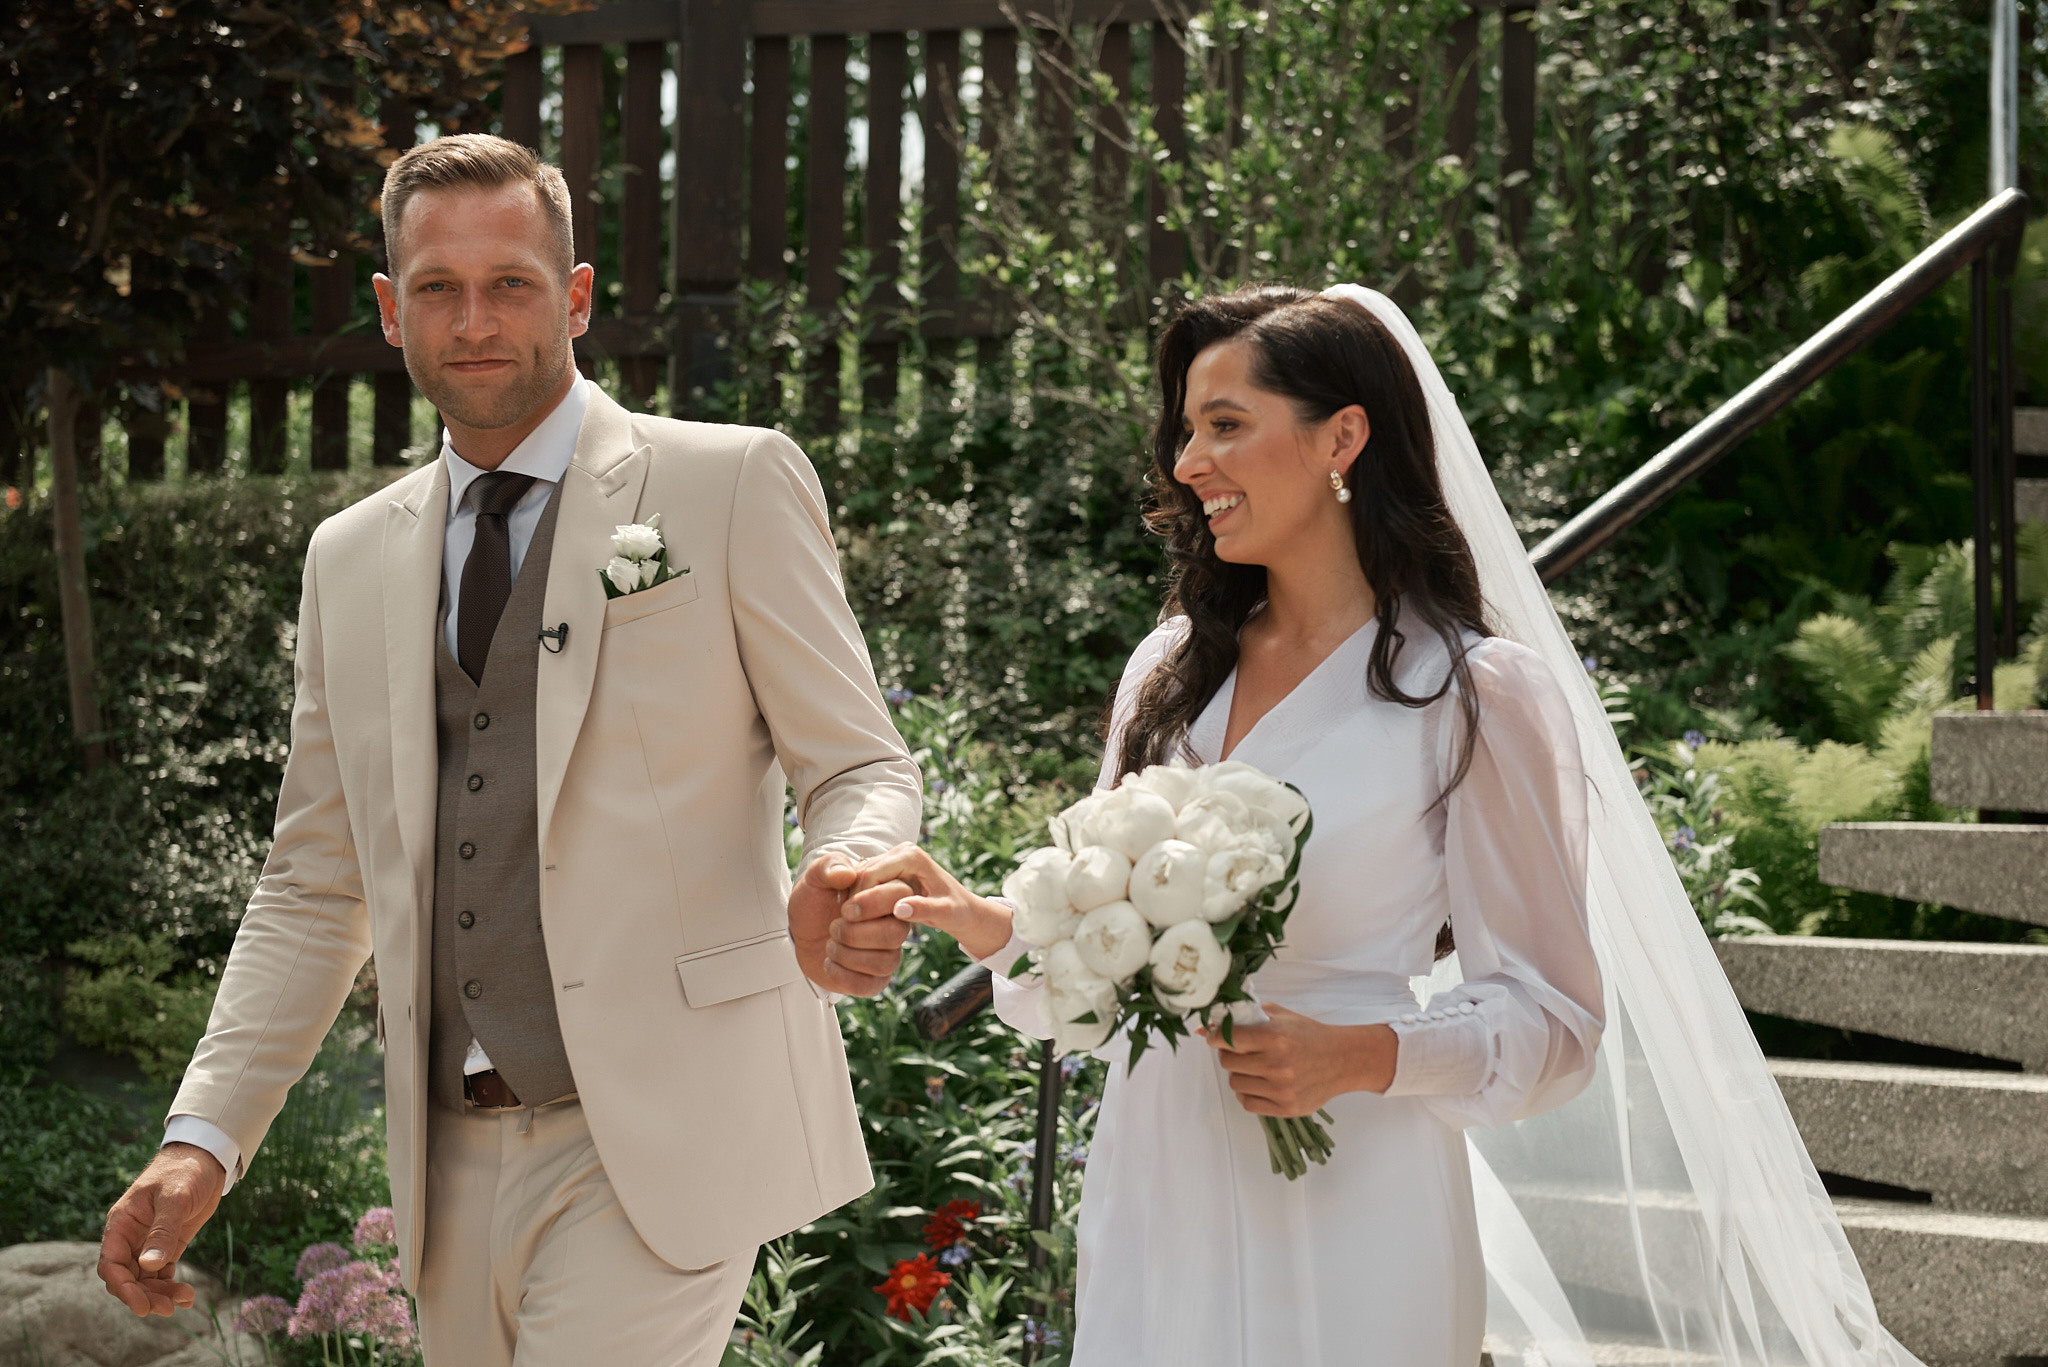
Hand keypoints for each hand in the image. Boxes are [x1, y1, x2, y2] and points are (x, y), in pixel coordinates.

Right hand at [98, 1142, 225, 1316]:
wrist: (206, 1157)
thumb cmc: (184, 1170)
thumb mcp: (174, 1198)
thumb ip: (162, 1231)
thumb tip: (149, 1265)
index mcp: (122, 1223)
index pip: (111, 1264)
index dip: (122, 1287)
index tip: (141, 1305)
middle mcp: (130, 1237)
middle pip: (127, 1277)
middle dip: (144, 1295)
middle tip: (167, 1309)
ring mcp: (148, 1242)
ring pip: (145, 1279)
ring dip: (160, 1293)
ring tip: (185, 1300)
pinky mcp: (168, 1244)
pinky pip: (162, 1272)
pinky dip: (171, 1286)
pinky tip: (187, 1296)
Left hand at [788, 852, 911, 995]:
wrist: (802, 934)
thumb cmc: (816, 901)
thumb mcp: (815, 878)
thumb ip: (829, 866)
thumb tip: (847, 873)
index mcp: (886, 894)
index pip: (901, 896)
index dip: (872, 903)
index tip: (844, 908)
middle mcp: (894, 924)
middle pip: (897, 933)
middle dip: (856, 933)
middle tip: (833, 927)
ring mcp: (887, 953)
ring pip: (886, 962)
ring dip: (848, 955)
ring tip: (830, 945)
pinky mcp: (875, 979)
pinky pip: (871, 985)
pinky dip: (843, 976)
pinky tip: (829, 963)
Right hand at [849, 843, 1013, 961]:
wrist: (963, 908)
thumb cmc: (957, 912)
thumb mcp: (945, 914)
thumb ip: (924, 910)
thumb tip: (900, 909)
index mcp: (912, 857)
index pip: (871, 873)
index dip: (858, 898)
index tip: (850, 921)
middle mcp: (902, 851)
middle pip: (862, 872)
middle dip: (853, 898)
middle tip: (845, 925)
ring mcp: (895, 858)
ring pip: (860, 877)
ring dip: (853, 899)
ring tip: (850, 924)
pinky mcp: (890, 868)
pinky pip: (866, 882)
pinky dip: (860, 898)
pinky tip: (859, 919)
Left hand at [1201, 1004, 1396, 1116]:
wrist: (1341, 1060)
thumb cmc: (1308, 1035)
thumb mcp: (1280, 1016)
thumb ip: (1245, 1016)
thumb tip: (1204, 1026)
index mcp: (1275, 1037)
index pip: (1227, 1039)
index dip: (1216, 1037)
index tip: (1215, 1036)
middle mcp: (1277, 1064)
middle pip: (1227, 1062)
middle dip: (1228, 1054)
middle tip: (1240, 1051)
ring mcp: (1282, 1090)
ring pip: (1235, 1083)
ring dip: (1239, 1074)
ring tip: (1253, 1067)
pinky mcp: (1286, 1109)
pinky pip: (1247, 1103)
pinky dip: (1248, 1093)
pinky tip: (1260, 1083)